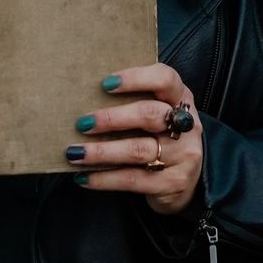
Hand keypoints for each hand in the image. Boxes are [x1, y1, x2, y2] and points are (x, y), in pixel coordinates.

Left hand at [65, 63, 203, 217]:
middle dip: (112, 118)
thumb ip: (132, 102)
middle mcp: (186, 126)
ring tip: (75, 153)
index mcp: (180, 99)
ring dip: (101, 151)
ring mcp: (183, 156)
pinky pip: (133, 179)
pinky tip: (84, 177)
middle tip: (82, 124)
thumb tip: (85, 98)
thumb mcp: (157, 114)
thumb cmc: (160, 137)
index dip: (136, 78)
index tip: (105, 84)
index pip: (165, 79)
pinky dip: (104, 178)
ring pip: (138, 150)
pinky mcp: (173, 183)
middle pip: (149, 114)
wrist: (188, 182)